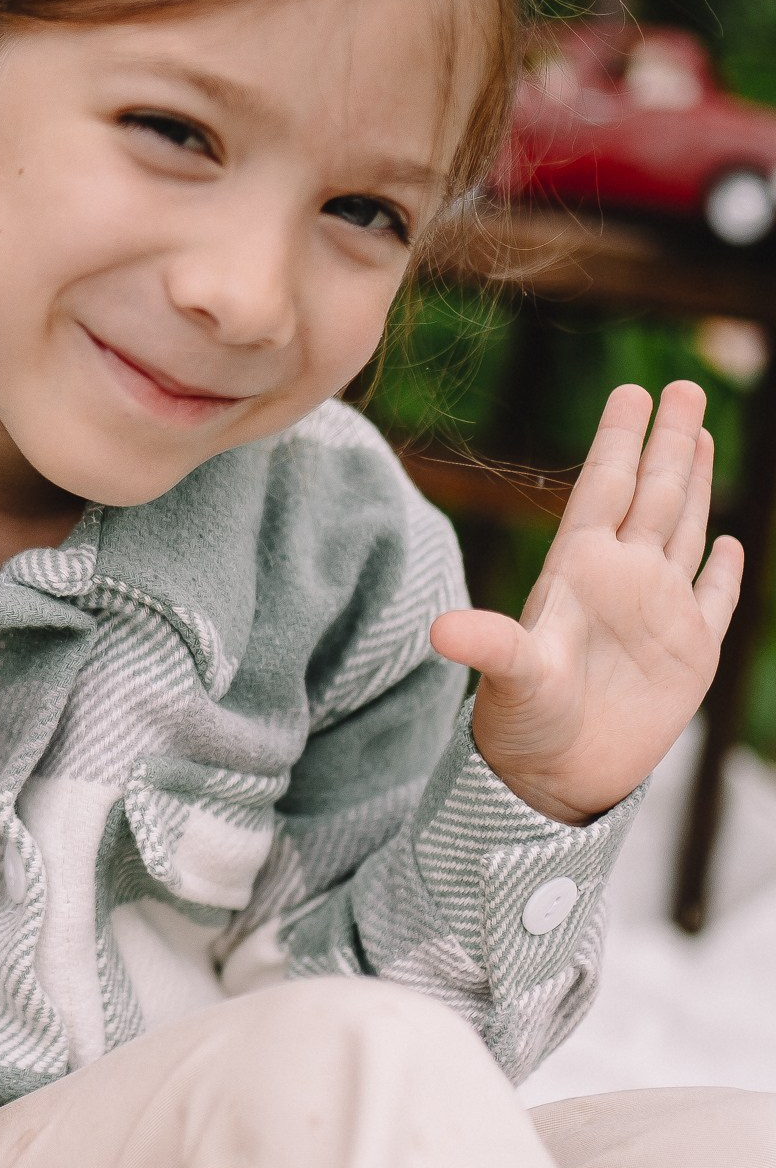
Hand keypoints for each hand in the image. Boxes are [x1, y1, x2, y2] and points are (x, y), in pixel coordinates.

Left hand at [430, 380, 742, 825]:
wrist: (553, 781)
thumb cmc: (521, 727)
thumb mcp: (510, 681)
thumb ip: (490, 648)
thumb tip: (441, 632)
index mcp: (579, 571)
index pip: (606, 487)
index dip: (622, 438)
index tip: (634, 390)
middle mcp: (621, 581)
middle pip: (653, 493)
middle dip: (670, 441)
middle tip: (681, 386)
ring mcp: (657, 613)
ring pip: (682, 529)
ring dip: (695, 482)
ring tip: (700, 434)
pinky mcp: (689, 654)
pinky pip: (712, 600)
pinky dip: (722, 571)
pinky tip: (725, 541)